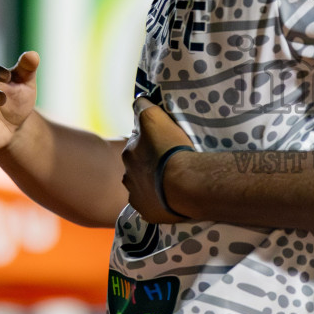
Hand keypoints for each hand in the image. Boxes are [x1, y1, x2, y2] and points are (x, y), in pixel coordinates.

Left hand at [120, 98, 194, 223]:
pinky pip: (151, 206)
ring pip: (143, 187)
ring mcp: (137, 196)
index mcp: (129, 152)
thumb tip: (138, 101)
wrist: (186, 185)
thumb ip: (144, 107)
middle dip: (150, 163)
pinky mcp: (147, 213)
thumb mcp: (155, 118)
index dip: (151, 141)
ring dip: (153, 184)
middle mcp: (127, 175)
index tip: (164, 143)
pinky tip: (170, 199)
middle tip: (170, 162)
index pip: (137, 143)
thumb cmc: (173, 150)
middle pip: (138, 166)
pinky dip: (158, 202)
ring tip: (172, 183)